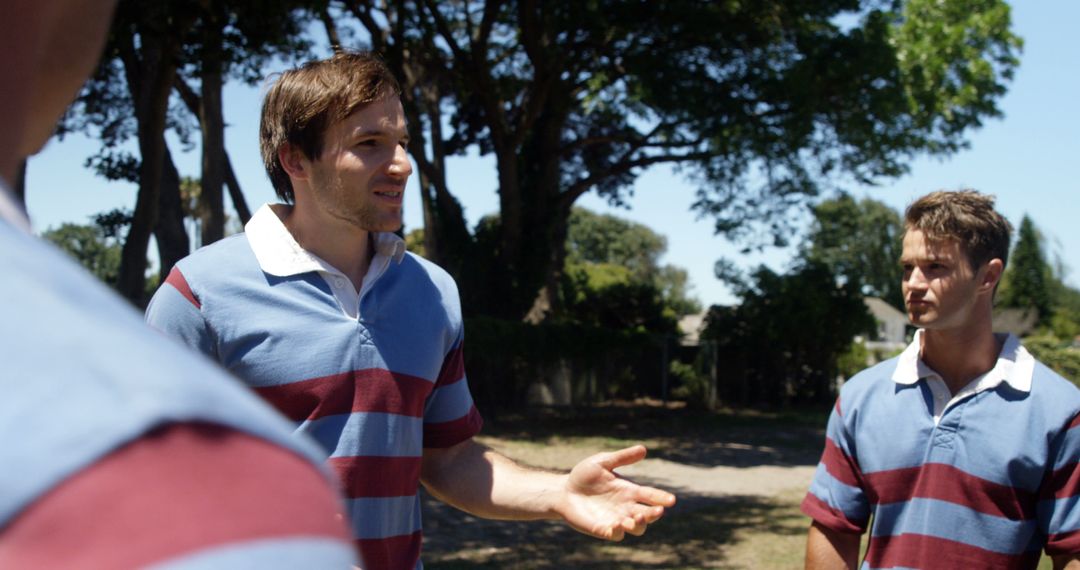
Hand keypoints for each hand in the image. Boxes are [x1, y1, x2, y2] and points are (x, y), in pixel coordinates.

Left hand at [556, 445, 675, 540]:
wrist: (563, 491)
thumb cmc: (584, 475)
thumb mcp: (603, 462)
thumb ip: (622, 458)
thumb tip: (643, 449)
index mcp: (629, 491)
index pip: (650, 496)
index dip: (662, 498)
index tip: (671, 500)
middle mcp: (626, 507)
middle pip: (648, 515)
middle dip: (654, 514)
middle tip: (657, 511)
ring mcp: (615, 519)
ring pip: (636, 528)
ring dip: (638, 525)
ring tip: (633, 518)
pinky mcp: (602, 529)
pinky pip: (615, 535)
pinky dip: (617, 532)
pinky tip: (615, 525)